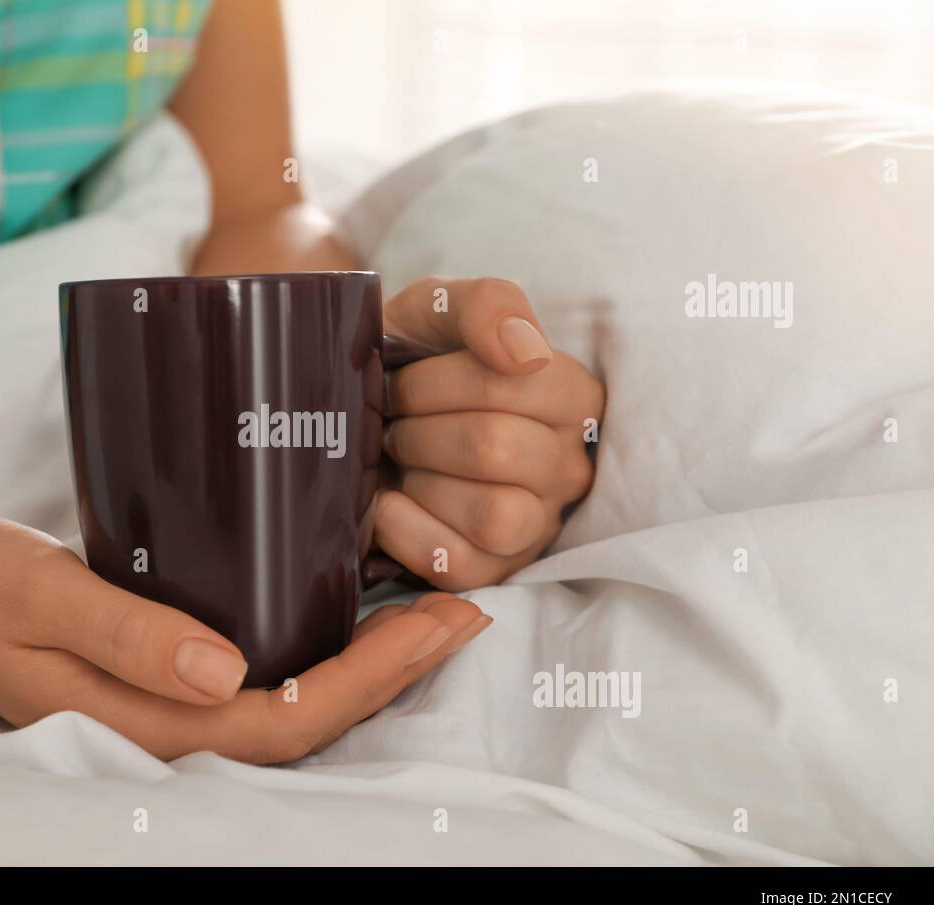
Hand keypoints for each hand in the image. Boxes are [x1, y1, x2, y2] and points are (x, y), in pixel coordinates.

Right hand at [0, 517, 490, 762]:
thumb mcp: (42, 596)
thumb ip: (127, 636)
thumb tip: (227, 672)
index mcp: (142, 721)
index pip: (284, 719)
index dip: (374, 679)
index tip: (440, 617)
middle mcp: (169, 729)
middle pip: (309, 721)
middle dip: (397, 672)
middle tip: (465, 608)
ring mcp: (171, 710)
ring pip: (295, 708)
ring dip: (373, 665)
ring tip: (433, 610)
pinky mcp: (170, 680)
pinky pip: (265, 683)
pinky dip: (326, 652)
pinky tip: (356, 611)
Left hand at [376, 277, 604, 590]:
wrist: (360, 414)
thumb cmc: (411, 361)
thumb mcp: (440, 310)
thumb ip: (488, 305)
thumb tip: (523, 352)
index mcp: (573, 397)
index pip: (513, 384)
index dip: (436, 381)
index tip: (403, 377)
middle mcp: (569, 467)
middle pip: (495, 448)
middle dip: (419, 429)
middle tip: (393, 421)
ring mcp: (536, 525)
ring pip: (493, 514)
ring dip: (420, 479)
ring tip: (397, 458)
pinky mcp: (493, 570)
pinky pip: (456, 563)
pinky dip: (404, 527)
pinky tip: (384, 499)